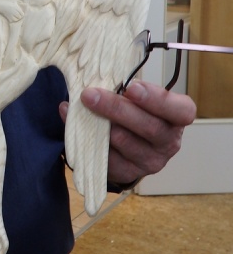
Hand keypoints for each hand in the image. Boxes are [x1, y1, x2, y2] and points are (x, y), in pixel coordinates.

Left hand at [60, 81, 195, 185]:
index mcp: (177, 118)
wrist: (130, 142)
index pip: (181, 111)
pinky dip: (87, 138)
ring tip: (81, 107)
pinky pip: (107, 158)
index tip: (131, 87)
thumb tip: (98, 80)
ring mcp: (150, 161)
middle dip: (116, 108)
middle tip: (90, 95)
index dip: (156, 99)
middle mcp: (169, 142)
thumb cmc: (137, 110)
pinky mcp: (129, 173)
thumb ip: (128, 89)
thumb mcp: (140, 97)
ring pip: (125, 142)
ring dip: (100, 124)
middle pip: (148, 127)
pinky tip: (74, 121)